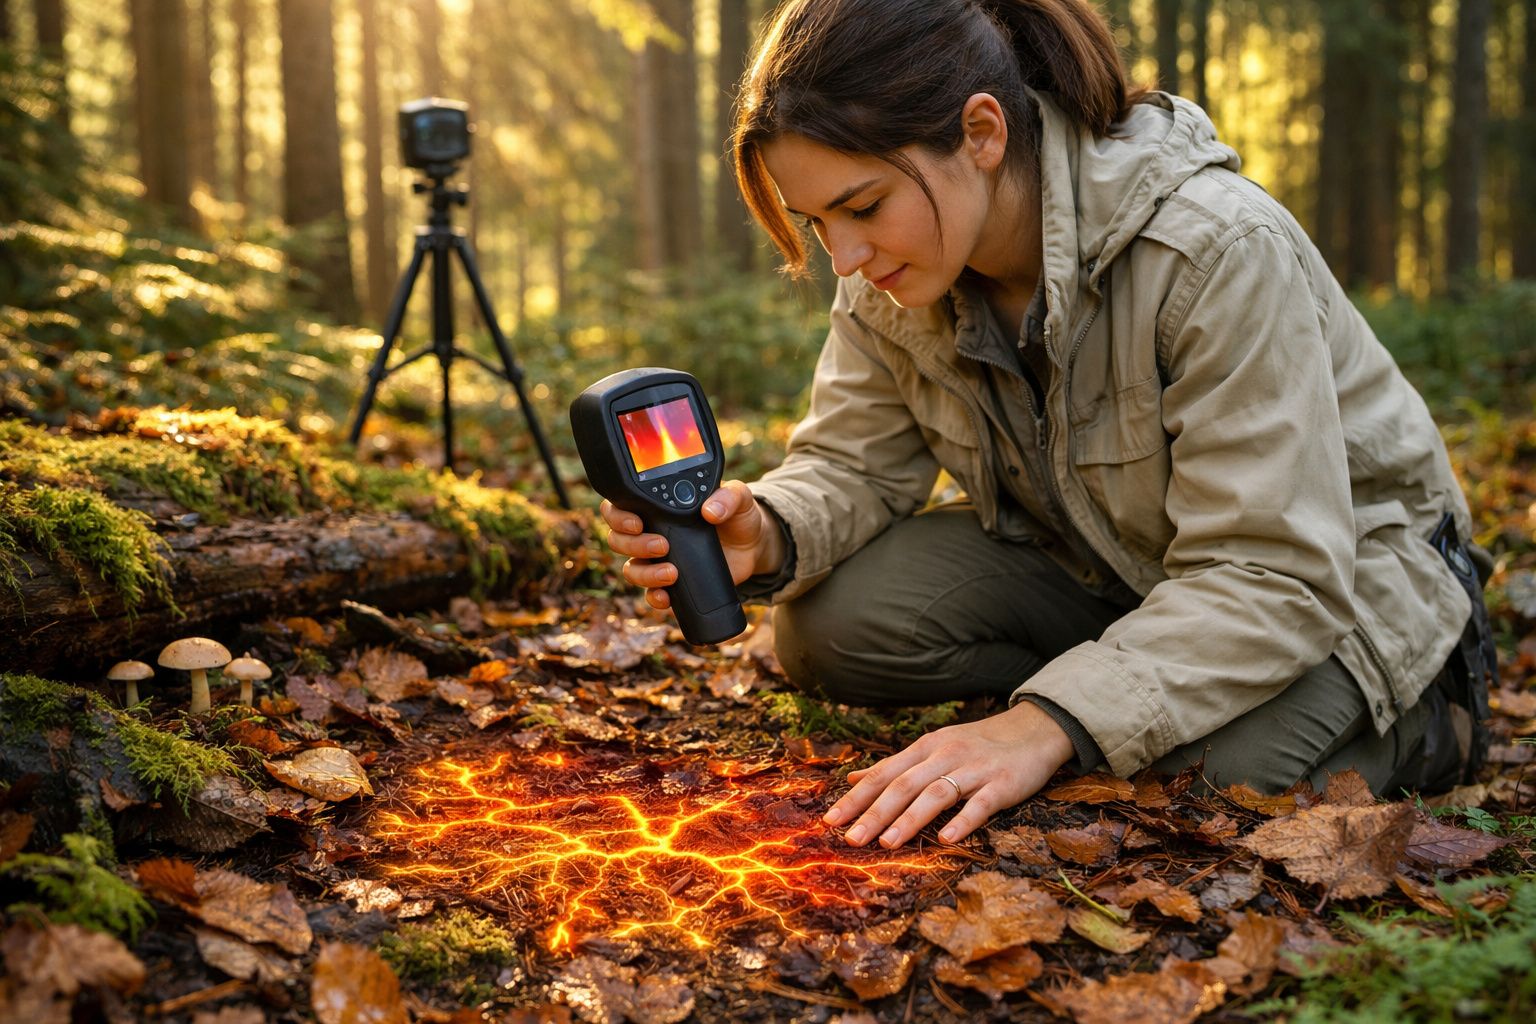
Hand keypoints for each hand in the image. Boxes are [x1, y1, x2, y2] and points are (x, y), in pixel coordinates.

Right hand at [599, 480, 784, 610]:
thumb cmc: (739, 517)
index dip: (618, 515)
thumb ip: (728, 496)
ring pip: (631, 569)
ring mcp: (659, 560)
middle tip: (662, 545)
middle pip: (619, 540)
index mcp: (658, 507)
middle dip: (634, 545)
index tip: (638, 522)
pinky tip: (666, 597)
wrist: (753, 548)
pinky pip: (651, 594)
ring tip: (671, 572)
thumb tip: (710, 511)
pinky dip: (654, 597)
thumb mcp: (739, 499)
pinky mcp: (671, 584)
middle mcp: (651, 533)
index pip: (620, 507)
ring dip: (645, 573)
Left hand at [823, 701, 1075, 848]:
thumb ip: (895, 766)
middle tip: (851, 838)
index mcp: (925, 749)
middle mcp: (945, 755)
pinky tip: (945, 839)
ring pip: (936, 793)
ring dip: (910, 819)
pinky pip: (980, 804)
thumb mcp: (933, 748)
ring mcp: (974, 769)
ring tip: (887, 843)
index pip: (884, 774)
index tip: (830, 820)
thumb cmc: (976, 745)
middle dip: (874, 813)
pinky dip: (962, 821)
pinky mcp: (1003, 784)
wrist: (1033, 729)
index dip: (856, 797)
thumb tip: (854, 778)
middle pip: (904, 785)